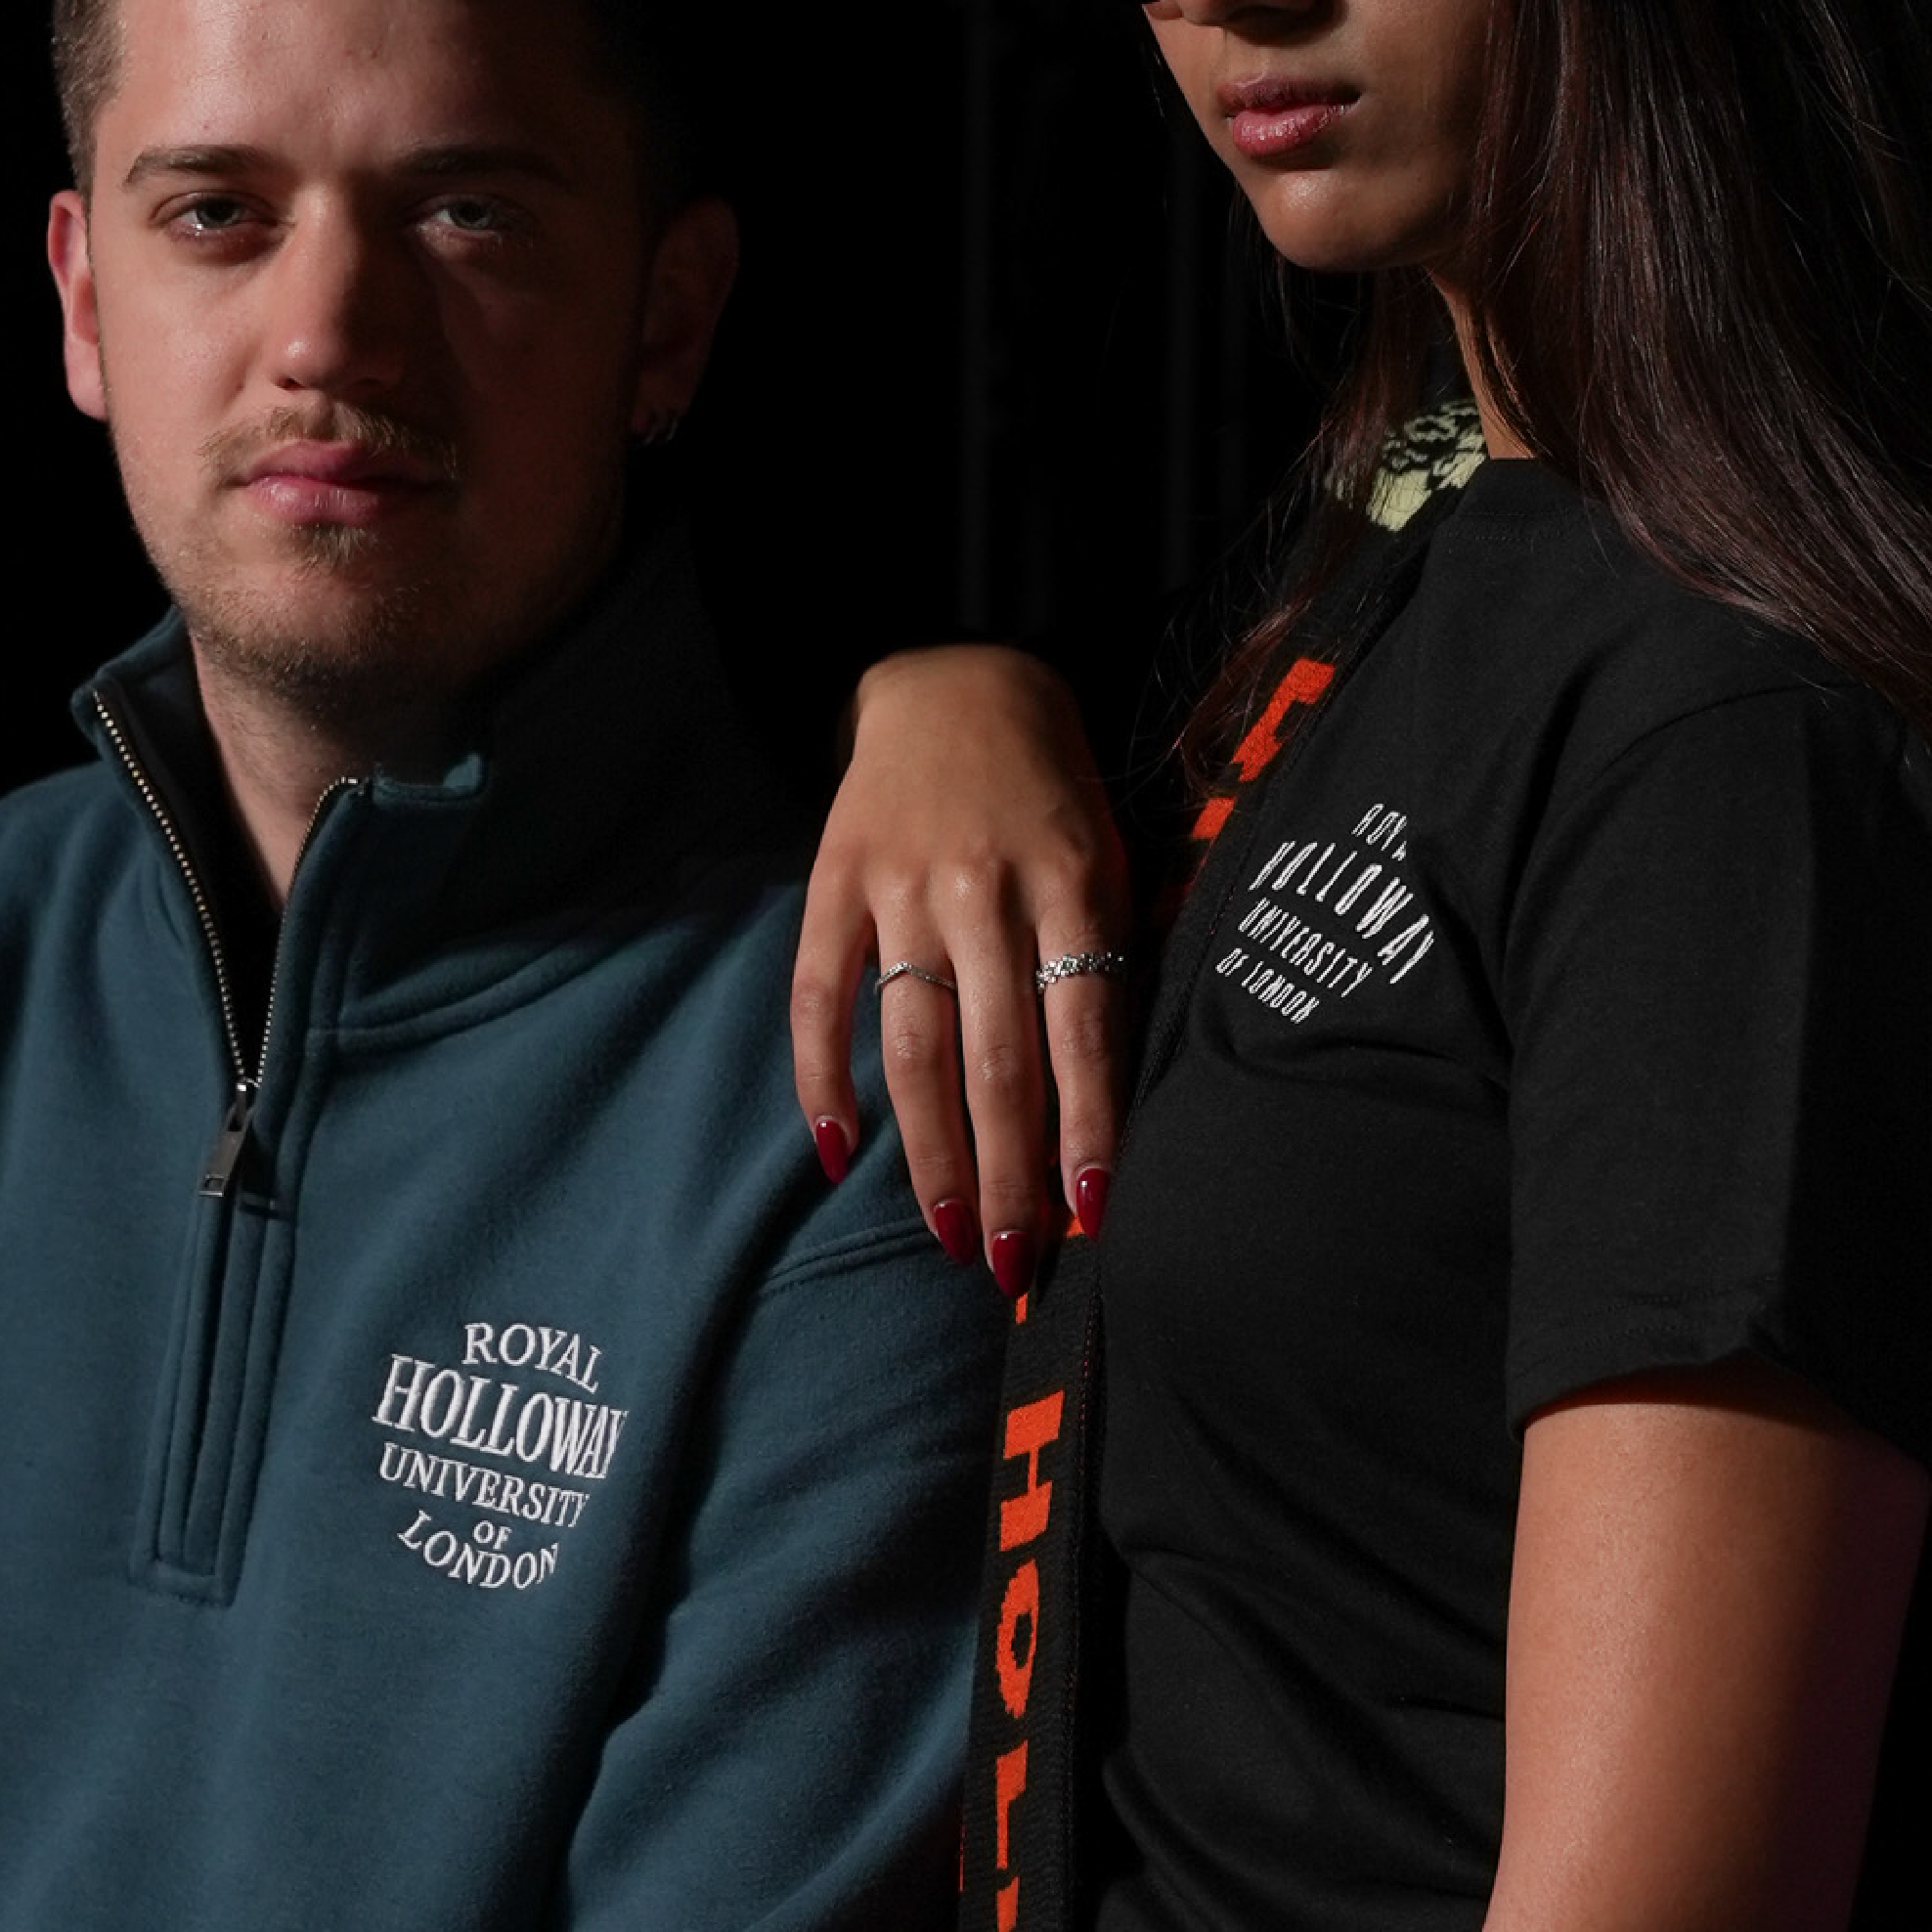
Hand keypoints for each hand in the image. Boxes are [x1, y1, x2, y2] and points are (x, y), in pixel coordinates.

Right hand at [792, 647, 1130, 1284]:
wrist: (954, 670)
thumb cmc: (1052, 785)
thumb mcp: (1111, 850)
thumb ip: (1109, 953)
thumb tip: (1109, 1098)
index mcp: (1072, 879)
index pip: (1082, 1033)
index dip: (1086, 1132)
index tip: (1089, 1217)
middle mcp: (985, 888)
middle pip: (996, 1062)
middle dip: (1006, 1175)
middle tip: (1009, 1261)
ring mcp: (902, 885)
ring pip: (913, 1046)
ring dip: (929, 1151)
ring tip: (947, 1231)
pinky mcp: (836, 880)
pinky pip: (820, 994)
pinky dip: (821, 1076)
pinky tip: (838, 1150)